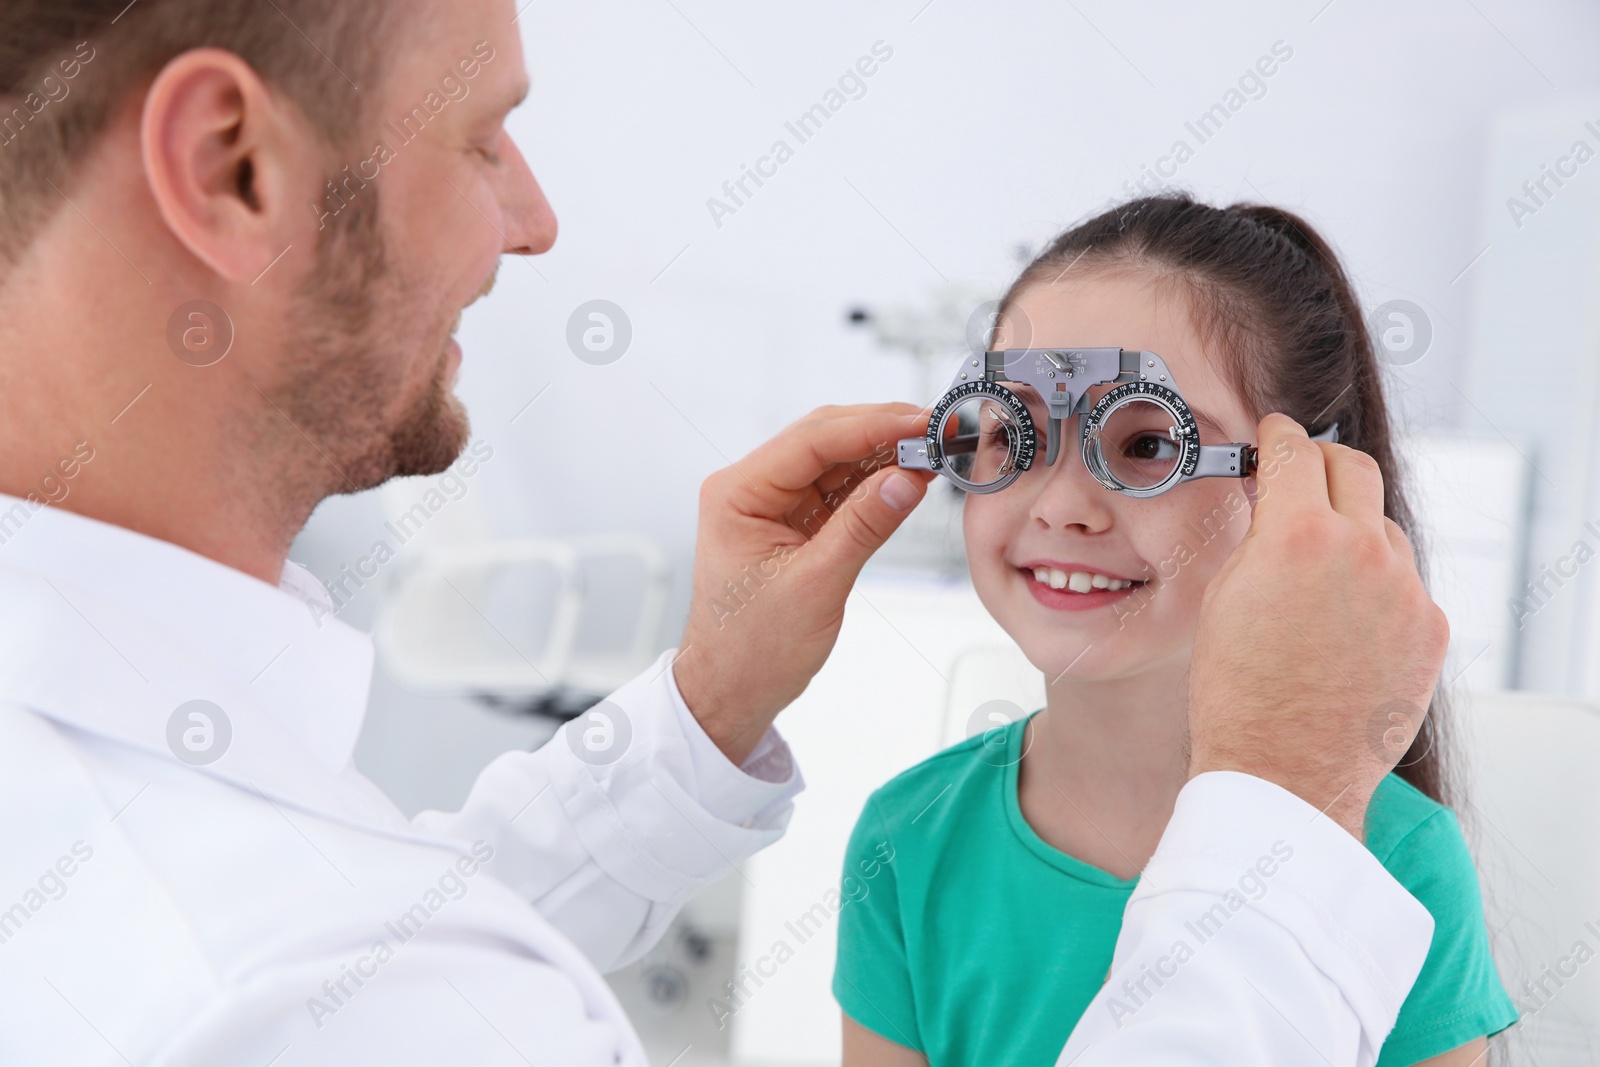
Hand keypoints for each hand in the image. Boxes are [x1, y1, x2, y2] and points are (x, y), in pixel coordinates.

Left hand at [673, 403, 936, 764]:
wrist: (731, 691)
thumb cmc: (750, 651)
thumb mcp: (815, 586)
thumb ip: (863, 527)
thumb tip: (906, 480)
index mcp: (737, 494)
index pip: (812, 440)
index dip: (872, 426)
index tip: (920, 423)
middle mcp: (750, 489)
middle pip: (825, 440)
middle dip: (882, 433)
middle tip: (935, 433)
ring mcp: (773, 505)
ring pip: (836, 461)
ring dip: (883, 456)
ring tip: (931, 453)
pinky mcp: (794, 524)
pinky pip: (839, 490)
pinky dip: (875, 484)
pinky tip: (908, 479)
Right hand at [1186, 413, 1449, 837]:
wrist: (1283, 772)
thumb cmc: (1237, 694)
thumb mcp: (1224, 596)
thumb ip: (1259, 537)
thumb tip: (1273, 506)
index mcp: (1298, 534)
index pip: (1295, 450)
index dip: (1278, 435)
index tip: (1274, 434)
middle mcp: (1363, 551)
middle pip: (1353, 468)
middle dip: (1322, 462)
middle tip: (1301, 473)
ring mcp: (1406, 590)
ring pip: (1383, 529)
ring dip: (1352, 532)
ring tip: (1318, 575)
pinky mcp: (1431, 629)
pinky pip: (1404, 585)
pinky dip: (1376, 590)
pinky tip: (1343, 626)